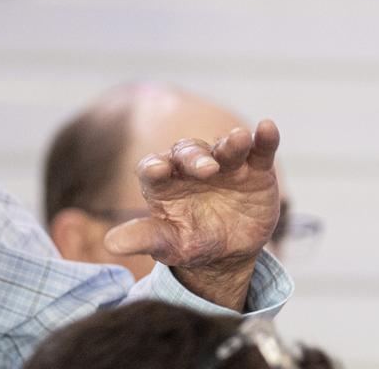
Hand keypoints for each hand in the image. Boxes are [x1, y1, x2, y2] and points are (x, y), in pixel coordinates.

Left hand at [105, 120, 280, 308]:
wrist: (227, 251)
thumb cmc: (189, 242)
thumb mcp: (167, 244)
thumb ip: (143, 238)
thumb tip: (110, 244)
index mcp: (163, 181)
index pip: (153, 168)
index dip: (154, 166)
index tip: (157, 169)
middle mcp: (190, 166)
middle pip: (188, 153)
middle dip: (196, 158)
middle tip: (206, 168)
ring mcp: (224, 164)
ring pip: (224, 147)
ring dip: (230, 143)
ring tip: (238, 139)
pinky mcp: (254, 168)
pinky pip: (258, 149)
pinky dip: (264, 138)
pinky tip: (268, 127)